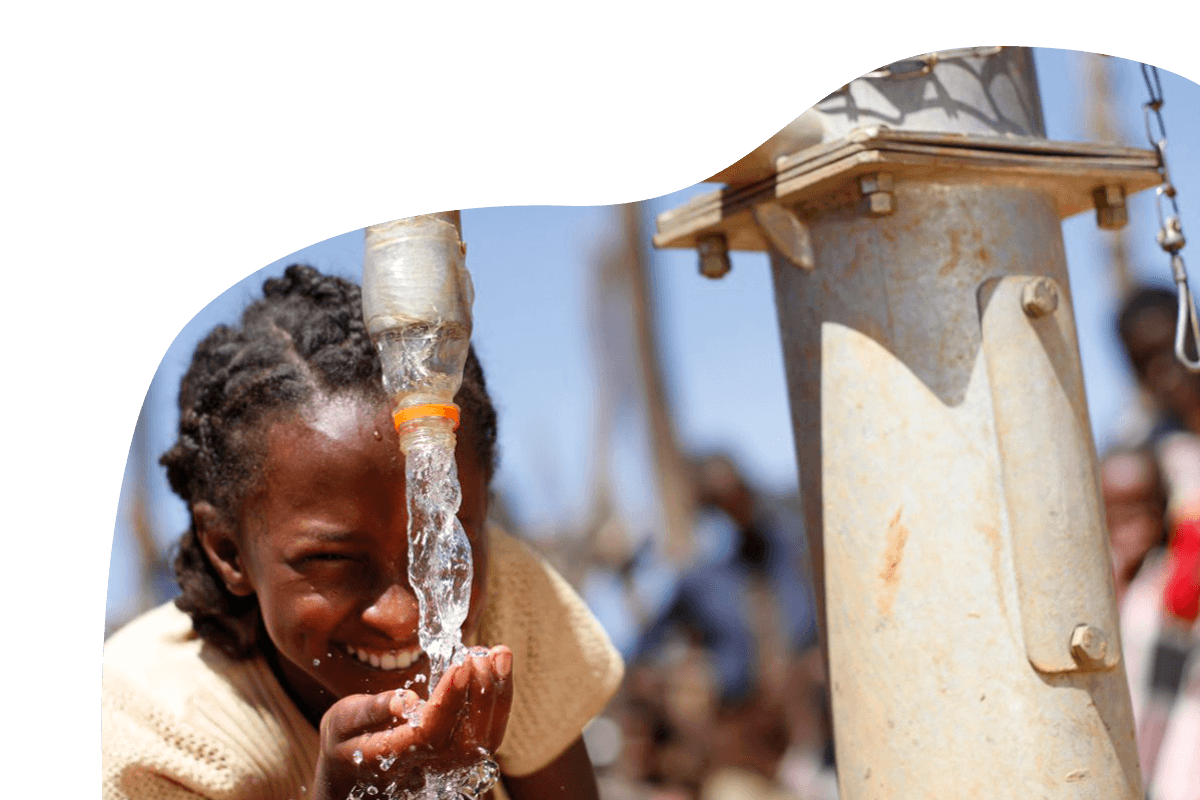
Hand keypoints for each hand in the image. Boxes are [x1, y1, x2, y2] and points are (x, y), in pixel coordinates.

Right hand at [313, 646, 512, 799]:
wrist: (353, 762)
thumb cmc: (346, 736)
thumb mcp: (344, 721)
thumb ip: (370, 712)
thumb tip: (404, 700)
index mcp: (391, 756)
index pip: (430, 733)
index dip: (449, 700)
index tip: (460, 665)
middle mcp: (425, 766)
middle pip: (466, 738)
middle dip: (482, 693)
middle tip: (482, 653)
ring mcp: (446, 763)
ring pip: (484, 737)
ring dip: (497, 692)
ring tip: (498, 653)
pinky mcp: (459, 752)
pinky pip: (488, 730)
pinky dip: (499, 697)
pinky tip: (498, 664)